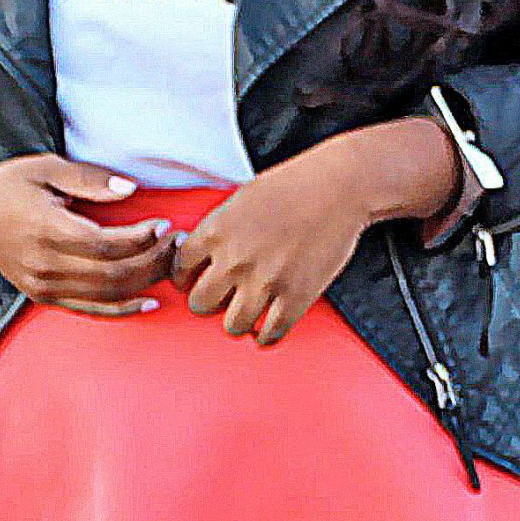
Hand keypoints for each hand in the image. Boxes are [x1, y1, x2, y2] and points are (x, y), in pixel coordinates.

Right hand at [0, 150, 177, 316]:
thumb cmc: (10, 184)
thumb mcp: (47, 167)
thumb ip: (90, 179)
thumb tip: (131, 190)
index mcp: (45, 228)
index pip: (105, 245)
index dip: (141, 238)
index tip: (164, 225)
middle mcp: (43, 263)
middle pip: (112, 273)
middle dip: (152, 260)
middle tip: (176, 244)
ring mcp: (42, 284)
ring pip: (105, 294)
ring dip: (144, 282)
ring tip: (169, 264)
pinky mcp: (42, 296)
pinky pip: (89, 310)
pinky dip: (122, 309)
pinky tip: (148, 302)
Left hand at [168, 117, 466, 345]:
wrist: (339, 186)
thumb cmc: (293, 185)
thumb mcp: (240, 199)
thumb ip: (218, 229)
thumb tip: (202, 254)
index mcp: (216, 231)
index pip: (180, 269)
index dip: (189, 276)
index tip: (203, 277)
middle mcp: (234, 260)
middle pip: (200, 304)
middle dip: (211, 302)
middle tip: (226, 297)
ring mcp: (264, 281)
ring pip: (232, 326)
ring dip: (240, 321)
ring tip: (251, 312)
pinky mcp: (295, 297)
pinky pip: (269, 335)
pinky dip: (268, 334)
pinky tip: (271, 324)